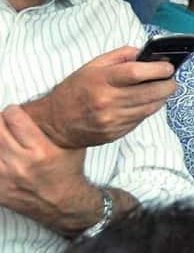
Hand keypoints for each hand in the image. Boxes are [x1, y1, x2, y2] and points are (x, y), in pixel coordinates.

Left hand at [0, 105, 99, 234]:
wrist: (63, 204)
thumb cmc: (68, 171)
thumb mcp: (70, 145)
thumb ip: (57, 127)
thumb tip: (47, 106)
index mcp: (41, 150)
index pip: (14, 118)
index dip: (13, 111)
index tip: (15, 112)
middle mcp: (21, 164)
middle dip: (0, 122)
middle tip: (5, 122)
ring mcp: (6, 179)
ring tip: (4, 139)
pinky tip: (4, 154)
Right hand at [22, 47, 175, 148]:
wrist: (55, 124)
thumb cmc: (76, 89)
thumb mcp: (93, 65)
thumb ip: (121, 55)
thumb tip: (147, 53)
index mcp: (101, 80)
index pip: (137, 73)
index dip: (158, 69)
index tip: (168, 66)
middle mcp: (107, 101)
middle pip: (150, 92)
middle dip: (168, 84)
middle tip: (171, 79)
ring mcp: (112, 120)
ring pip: (150, 108)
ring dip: (162, 97)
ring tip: (163, 89)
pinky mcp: (115, 133)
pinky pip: (141, 119)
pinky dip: (148, 109)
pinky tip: (146, 102)